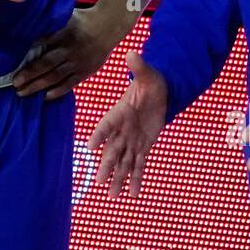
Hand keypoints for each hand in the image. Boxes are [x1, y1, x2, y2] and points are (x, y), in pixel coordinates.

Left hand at [14, 7, 121, 99]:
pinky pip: (69, 84)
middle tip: (14, 83)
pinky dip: (57, 91)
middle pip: (46, 63)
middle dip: (28, 74)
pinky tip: (44, 97)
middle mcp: (68, 49)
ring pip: (54, 76)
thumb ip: (50, 24)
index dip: (26, 52)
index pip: (41, 43)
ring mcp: (77, 62)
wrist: (107, 26)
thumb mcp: (66, 16)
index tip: (12, 60)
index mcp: (62, 33)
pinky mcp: (84, 72)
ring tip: (22, 92)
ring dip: (37, 85)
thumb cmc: (83, 20)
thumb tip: (29, 28)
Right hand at [87, 51, 167, 196]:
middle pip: (112, 150)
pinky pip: (138, 166)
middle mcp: (122, 130)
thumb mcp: (148, 74)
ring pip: (123, 163)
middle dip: (106, 165)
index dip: (99, 135)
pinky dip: (136, 179)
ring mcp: (131, 141)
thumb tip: (131, 53)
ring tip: (112, 197)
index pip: (107, 125)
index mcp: (120, 112)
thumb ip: (138, 67)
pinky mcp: (142, 147)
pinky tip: (133, 194)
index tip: (90, 147)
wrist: (158, 93)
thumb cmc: (150, 82)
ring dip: (117, 179)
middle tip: (98, 181)